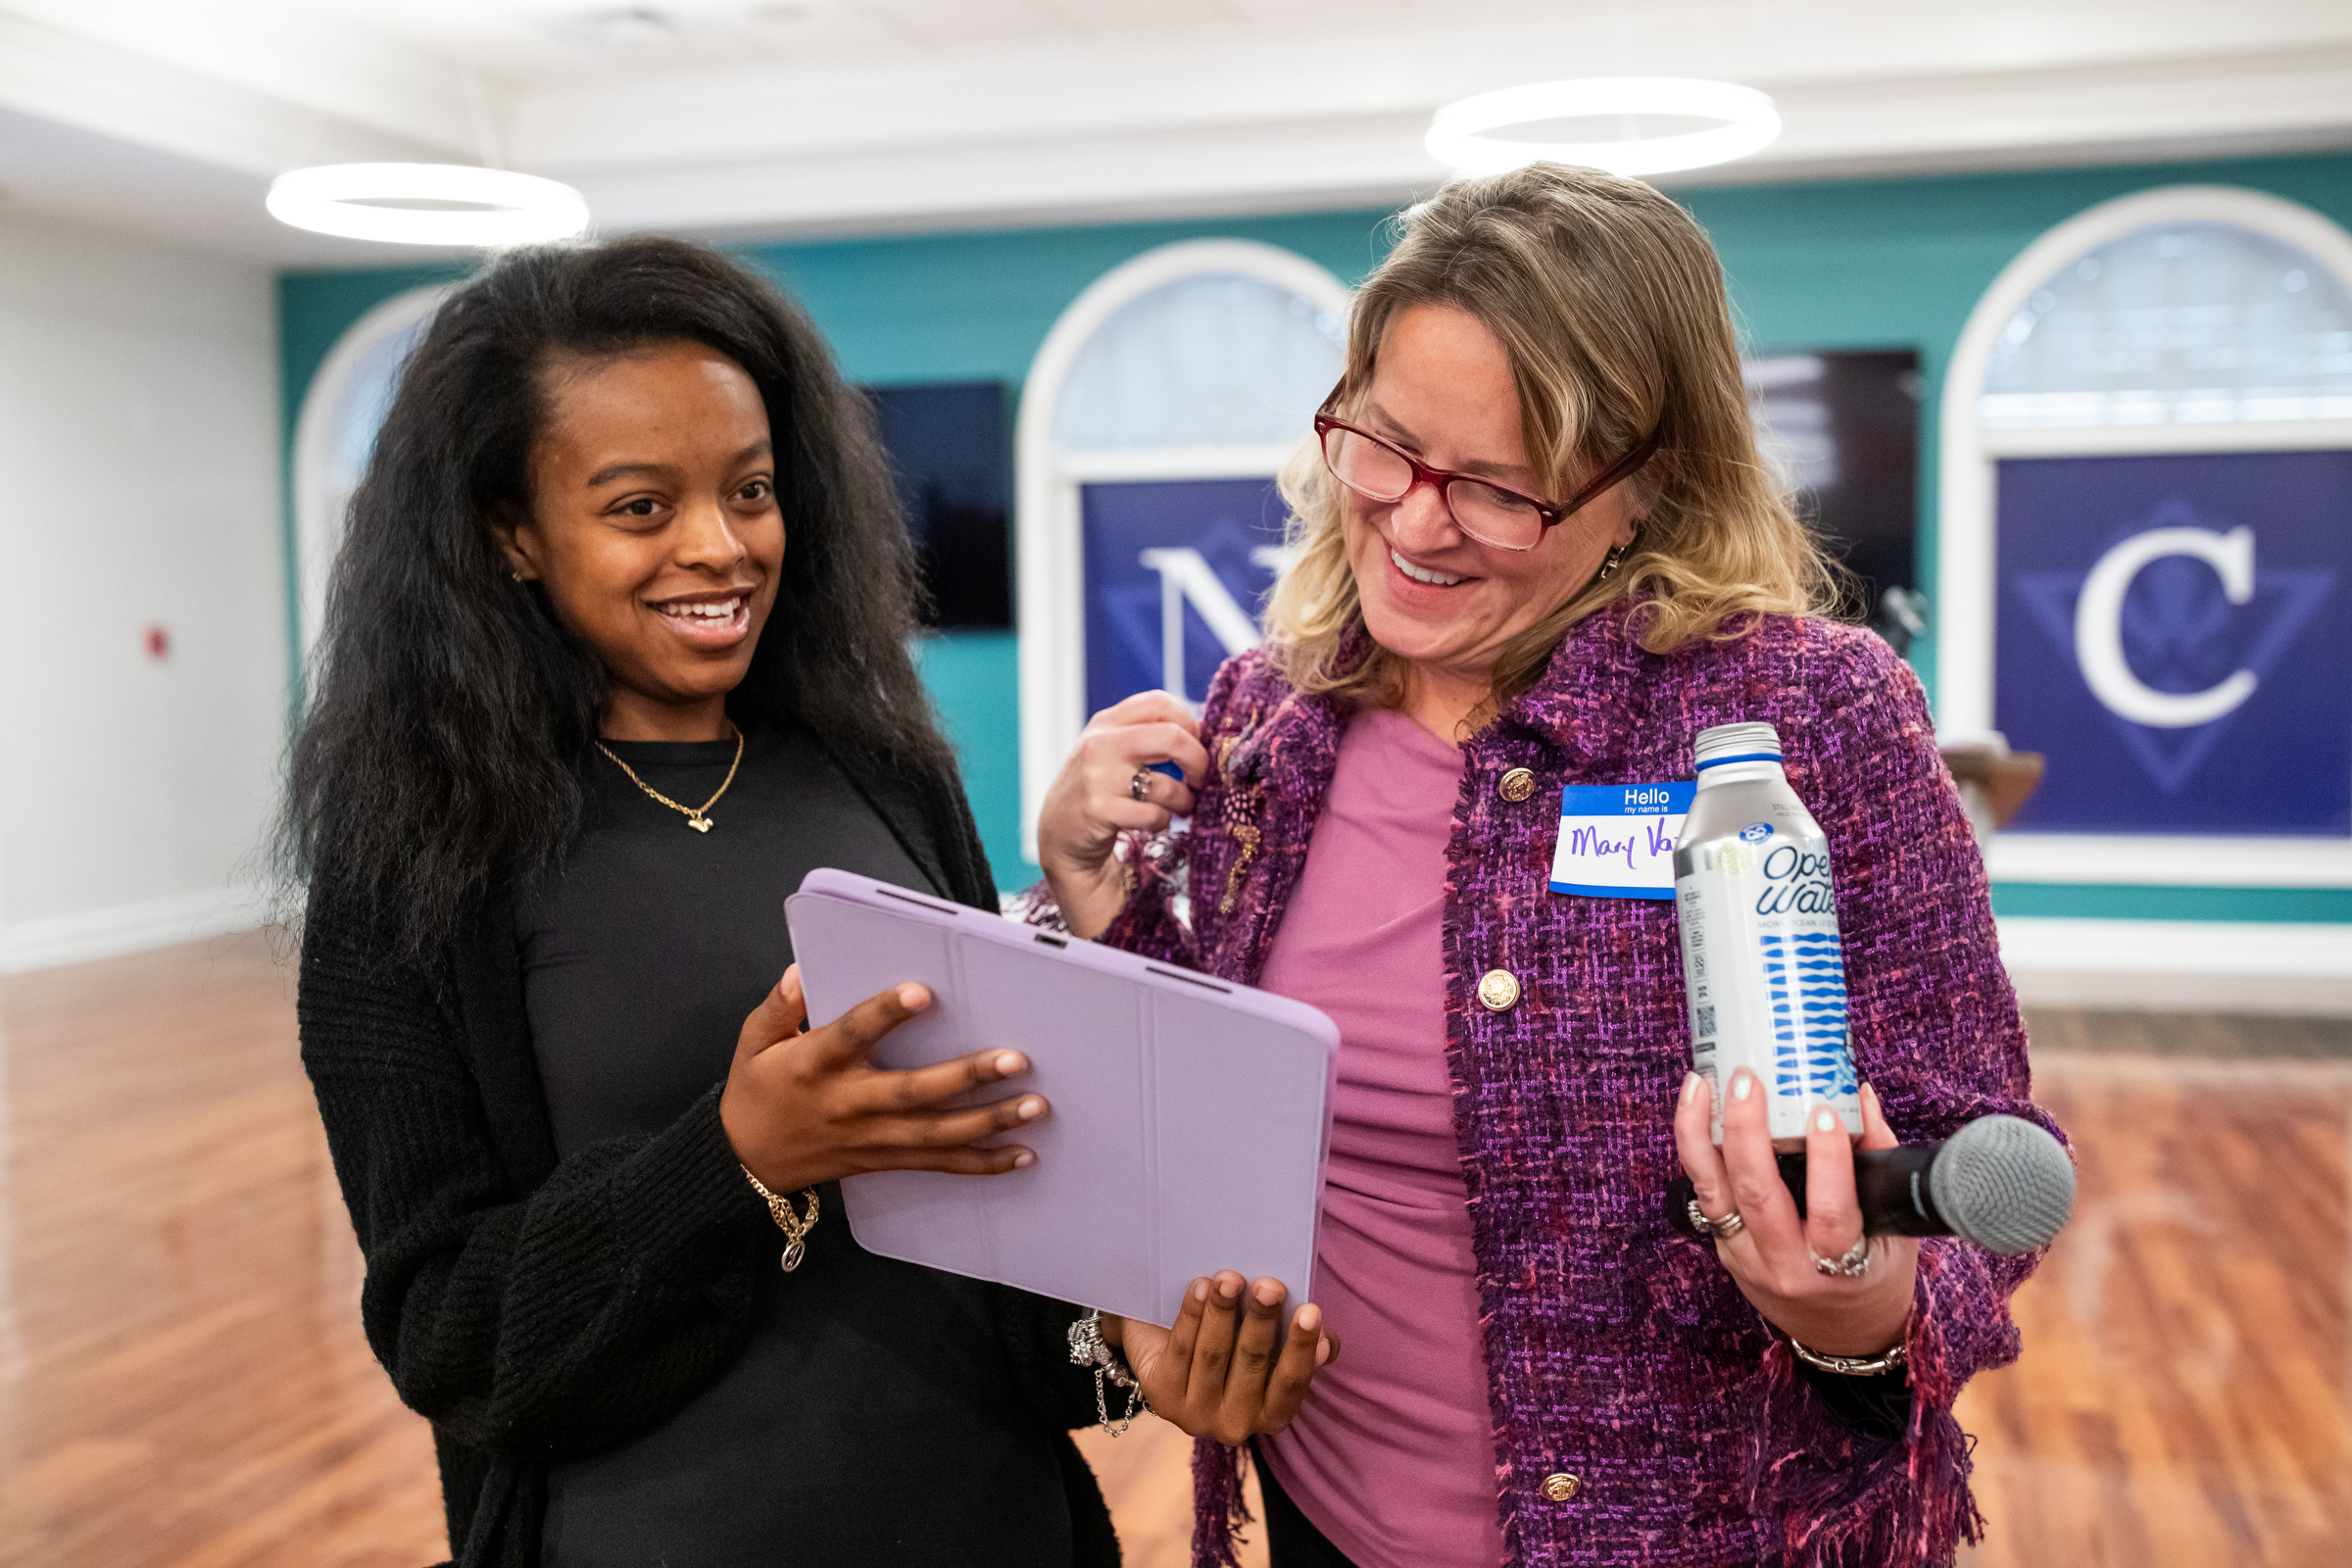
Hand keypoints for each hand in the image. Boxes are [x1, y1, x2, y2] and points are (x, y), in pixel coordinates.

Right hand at [719, 964, 1048, 1192]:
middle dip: (966, 1077)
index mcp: (814, 1065)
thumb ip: (781, 1006)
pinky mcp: (884, 1160)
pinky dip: (981, 1163)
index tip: (921, 992)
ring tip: (1035, 1106)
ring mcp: (870, 1137)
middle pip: (912, 1092)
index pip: (852, 1035)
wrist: (745, 1161)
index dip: (884, 1014)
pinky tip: (1020, 1155)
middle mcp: (848, 1103)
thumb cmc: (756, 1090)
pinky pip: (937, 1164)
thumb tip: (802, 972)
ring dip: (989, 1122)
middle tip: (1015, 1060)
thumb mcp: (754, 1040)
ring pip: (936, 1134)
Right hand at [1036, 691, 1208, 938]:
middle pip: (1173, 736)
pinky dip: (1163, 822)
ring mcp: (1098, 776)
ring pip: (1168, 784)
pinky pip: (1154, 815)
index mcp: (1106, 722)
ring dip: (1184, 800)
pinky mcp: (1100, 810)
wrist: (1058, 834)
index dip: (1189, 722)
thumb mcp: (1112, 751)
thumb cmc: (1096, 789)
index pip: (1160, 702)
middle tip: (1199, 779)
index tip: (1194, 745)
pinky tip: (1154, 822)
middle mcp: (1100, 743)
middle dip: (1198, 761)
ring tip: (1180, 807)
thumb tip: (1202, 730)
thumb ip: (1147, 736)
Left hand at [1099, 1273, 1339, 1444]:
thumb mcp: (1270, 1345)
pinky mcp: (1162, 1397)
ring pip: (1213, 1355)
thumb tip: (1326, 1342)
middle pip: (1252, 1363)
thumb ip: (1300, 1343)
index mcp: (1272, 1414)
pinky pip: (1180, 1350)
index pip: (1292, 1382)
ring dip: (1222, 1312)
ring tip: (1229, 1278)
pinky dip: (1192, 1315)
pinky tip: (1199, 1288)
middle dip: (1261, 1320)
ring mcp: (1196, 1414)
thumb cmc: (1234, 1341)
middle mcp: (1236, 1423)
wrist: (1167, 1347)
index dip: (1302, 1348)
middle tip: (1269, 1285)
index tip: (1311, 1311)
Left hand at [1672, 1071, 1916, 1355]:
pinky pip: (1706, 1196)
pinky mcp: (1724, 1251)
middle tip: (1747, 1080)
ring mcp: (1747, 1260)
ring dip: (1701, 1134)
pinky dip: (1696, 1151)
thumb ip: (1879, 1162)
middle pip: (1757, 1194)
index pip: (1831, 1213)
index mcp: (1841, 1267)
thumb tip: (1860, 1096)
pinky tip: (1694, 1112)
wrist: (1843, 1337)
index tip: (1823, 1112)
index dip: (1828, 1161)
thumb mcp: (1896, 1233)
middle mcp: (1786, 1265)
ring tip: (1699, 1085)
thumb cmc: (1876, 1279)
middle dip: (1747, 1130)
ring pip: (1714, 1192)